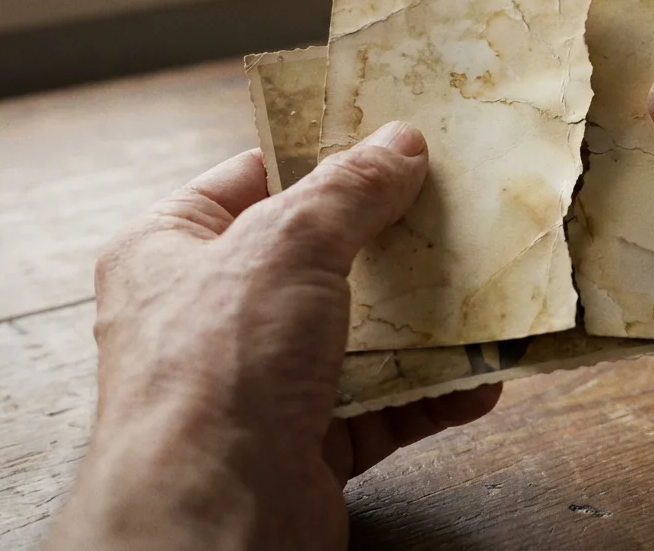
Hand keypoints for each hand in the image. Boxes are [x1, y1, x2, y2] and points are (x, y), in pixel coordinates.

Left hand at [47, 122, 499, 549]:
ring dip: (421, 321)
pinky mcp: (302, 446)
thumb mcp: (287, 244)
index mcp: (168, 252)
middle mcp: (207, 318)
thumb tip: (398, 144)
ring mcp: (256, 387)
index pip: (248, 181)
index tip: (389, 140)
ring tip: (484, 290)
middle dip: (387, 242)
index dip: (318, 157)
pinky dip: (429, 392)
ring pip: (354, 336)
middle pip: (315, 261)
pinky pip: (379, 407)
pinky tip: (479, 377)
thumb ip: (346, 189)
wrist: (213, 517)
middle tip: (455, 210)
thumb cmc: (216, 368)